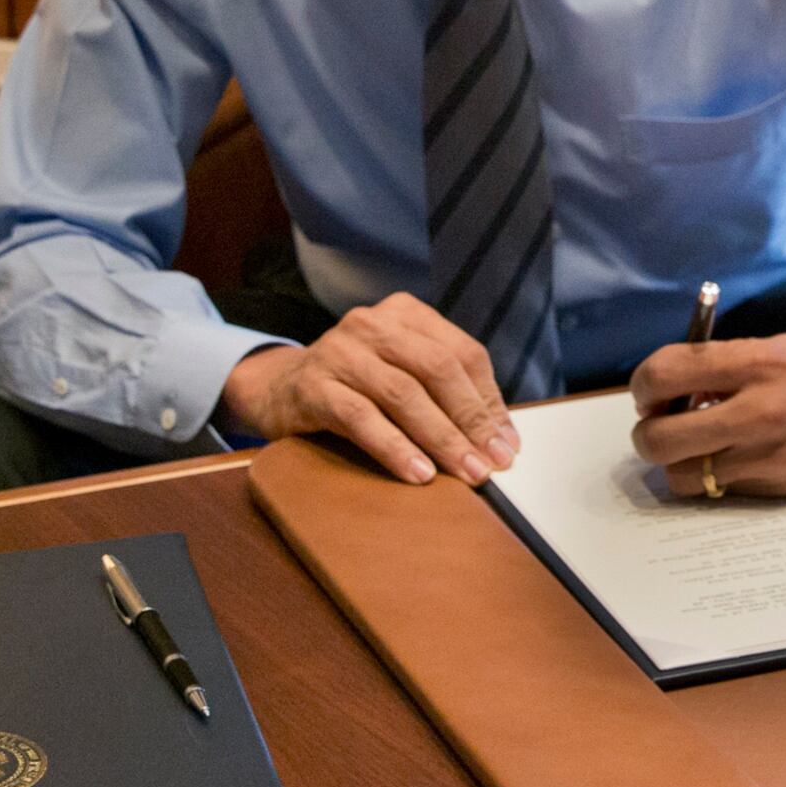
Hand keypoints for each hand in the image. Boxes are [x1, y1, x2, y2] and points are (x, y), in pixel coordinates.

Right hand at [225, 293, 520, 485]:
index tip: (507, 444)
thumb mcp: (402, 374)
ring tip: (465, 472)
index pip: (463, 353)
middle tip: (491, 462)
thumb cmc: (356, 385)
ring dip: (441, 438)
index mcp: (405, 313)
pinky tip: (418, 473)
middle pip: (438, 369)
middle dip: (471, 421)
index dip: (489, 401)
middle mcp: (373, 323)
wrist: (278, 388)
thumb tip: (501, 439)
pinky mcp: (313, 385)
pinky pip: (361, 418)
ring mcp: (340, 350)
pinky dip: (395, 448)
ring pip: (403, 394)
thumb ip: (446, 394)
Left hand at [625, 318, 785, 496]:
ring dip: (680, 464)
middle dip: (648, 434)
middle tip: (665, 423)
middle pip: (659, 440)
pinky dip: (720, 478)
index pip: (664, 374)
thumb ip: (731, 366)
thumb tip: (681, 389)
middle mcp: (759, 411)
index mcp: (757, 361)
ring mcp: (772, 456)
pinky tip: (739, 458)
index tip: (652, 390)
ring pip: (685, 478)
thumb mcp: (785, 345)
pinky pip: (727, 491)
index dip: (643, 386)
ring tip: (700, 446)